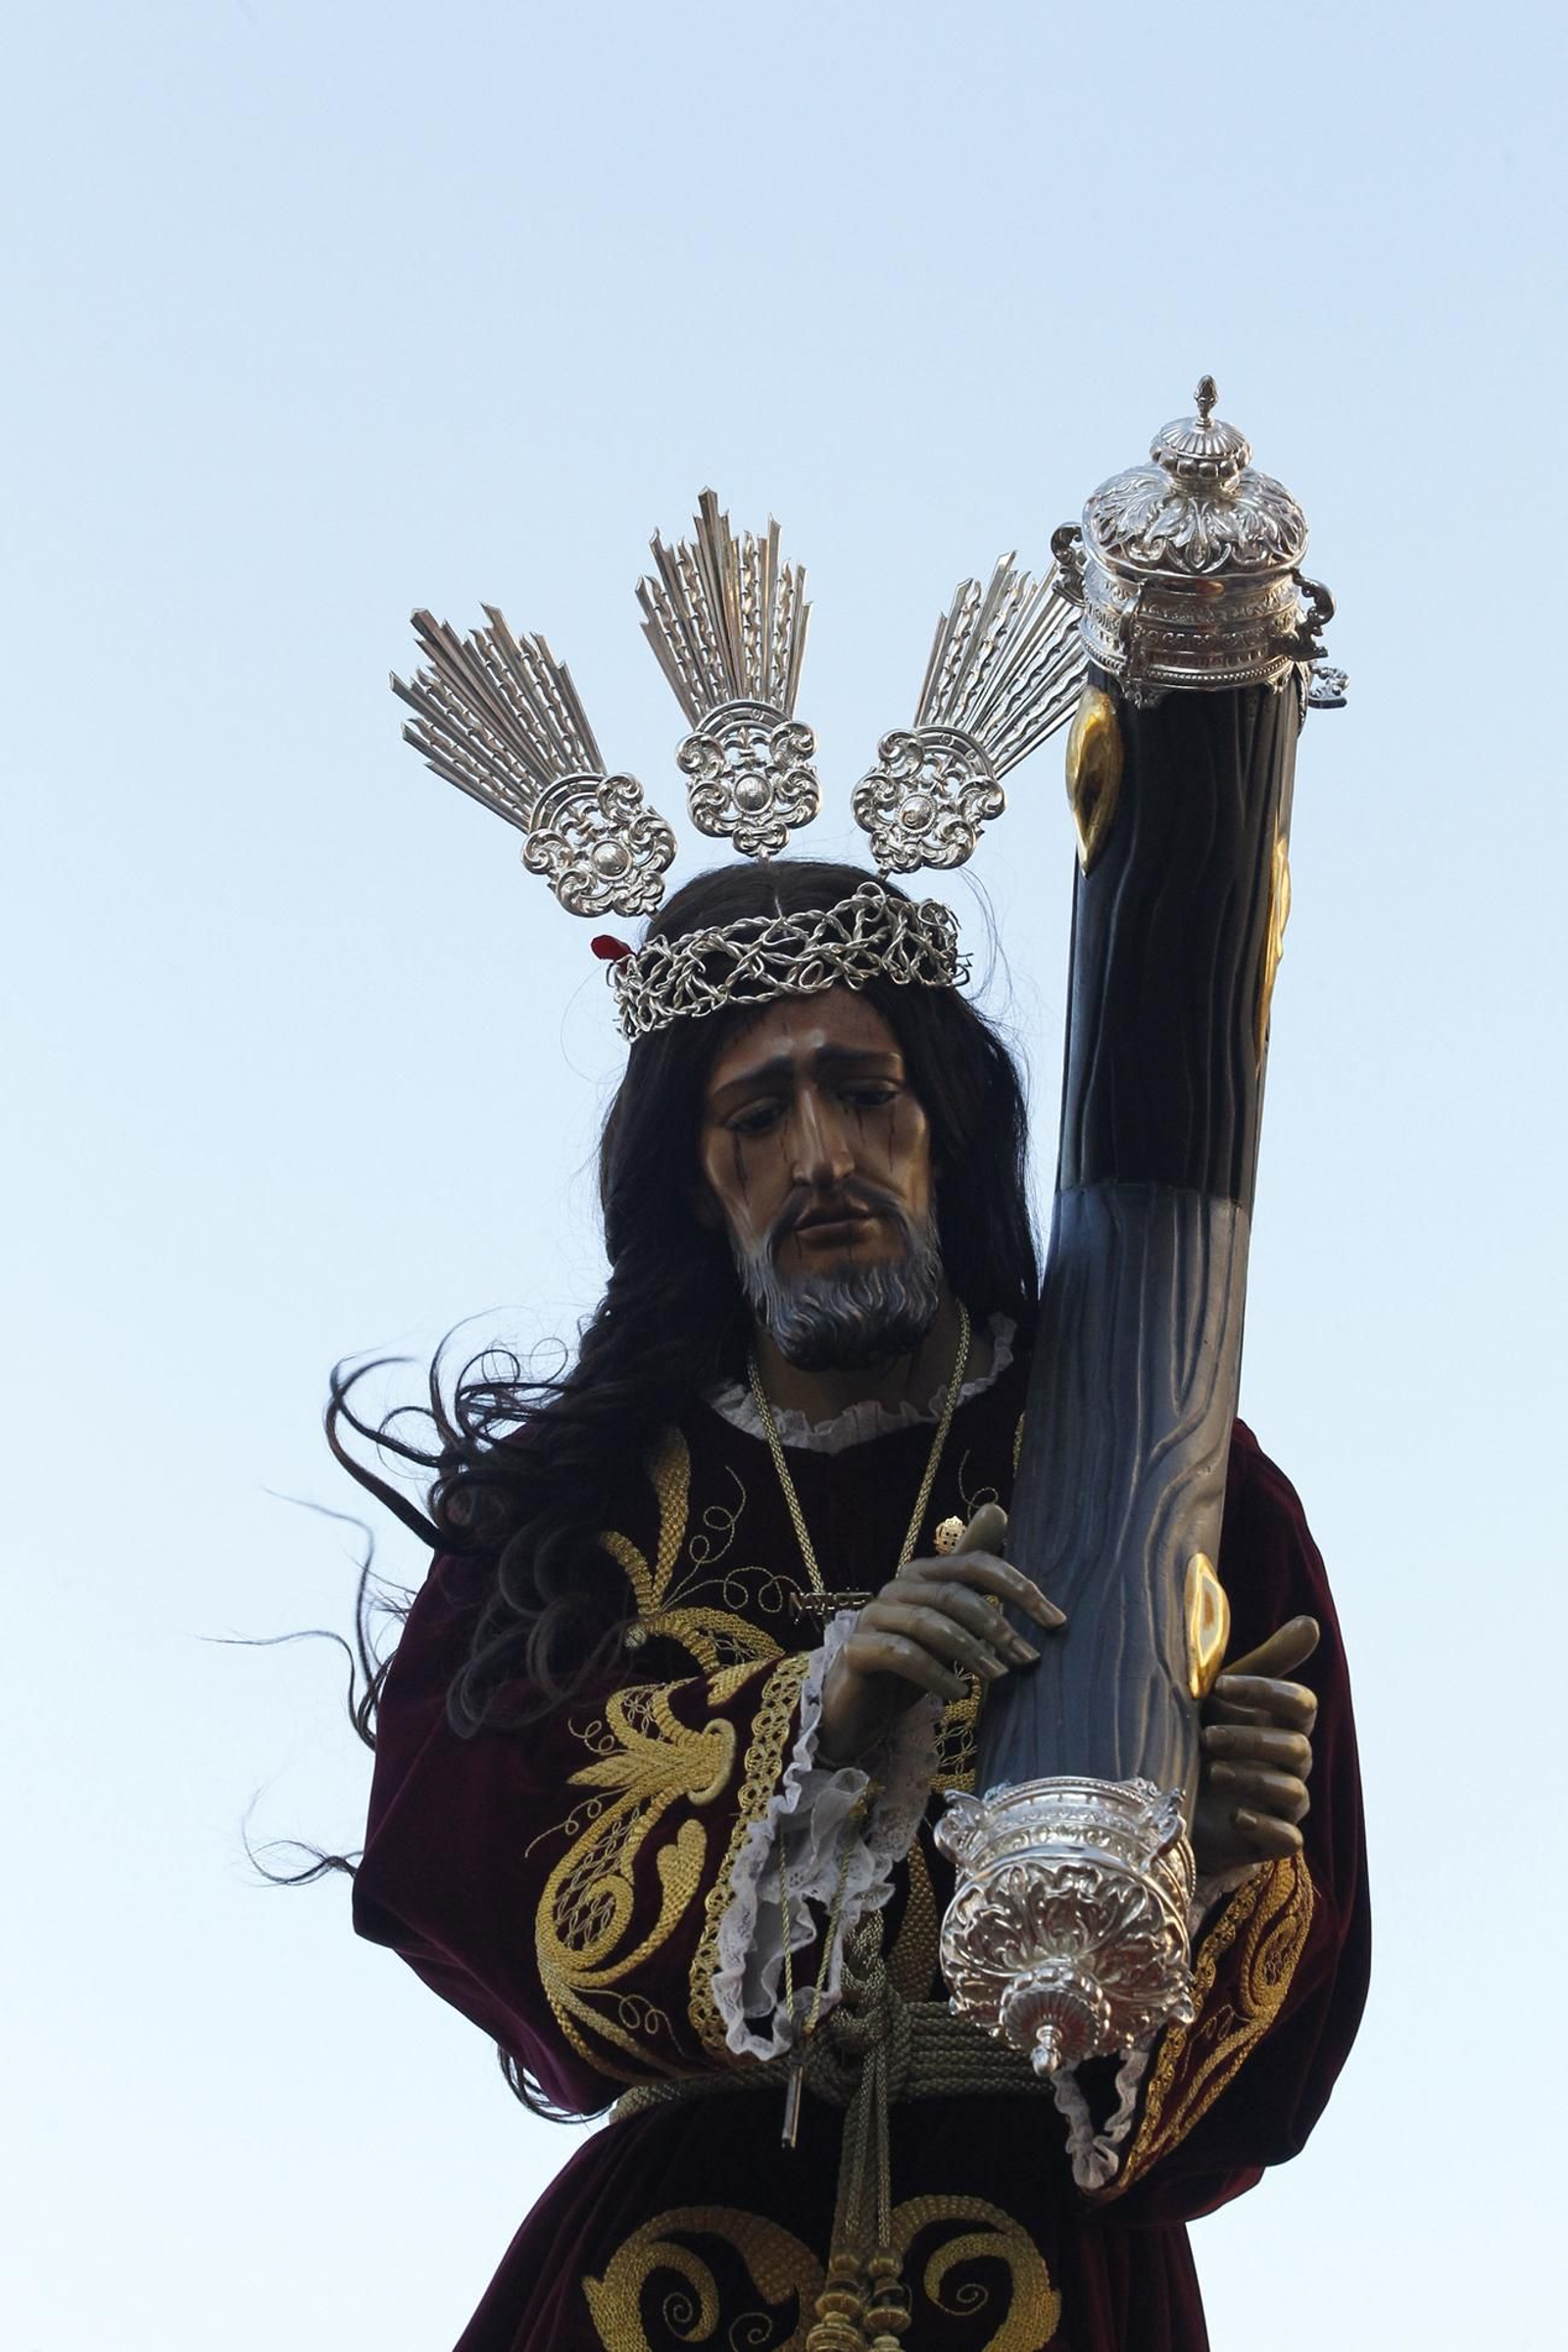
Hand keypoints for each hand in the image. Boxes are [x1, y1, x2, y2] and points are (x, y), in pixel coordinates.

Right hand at [817, 1503, 1064, 1766]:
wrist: (858, 1707)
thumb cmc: (911, 1663)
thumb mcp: (950, 1620)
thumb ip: (972, 1575)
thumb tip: (997, 1509)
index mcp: (922, 1575)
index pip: (976, 1565)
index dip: (1018, 1588)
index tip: (1056, 1621)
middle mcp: (895, 1588)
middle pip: (955, 1596)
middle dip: (998, 1627)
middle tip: (1029, 1658)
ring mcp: (871, 1617)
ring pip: (930, 1624)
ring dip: (971, 1652)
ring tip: (998, 1678)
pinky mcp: (856, 1650)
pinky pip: (901, 1654)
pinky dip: (935, 1674)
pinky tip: (958, 1693)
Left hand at [1192, 1615, 1318, 1873]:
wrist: (1168, 1798)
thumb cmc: (1200, 1733)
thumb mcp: (1223, 1696)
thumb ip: (1268, 1661)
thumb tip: (1313, 1622)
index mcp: (1281, 1723)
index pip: (1300, 1704)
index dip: (1267, 1692)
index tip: (1221, 1685)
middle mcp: (1290, 1763)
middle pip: (1296, 1748)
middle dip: (1250, 1739)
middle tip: (1206, 1735)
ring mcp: (1282, 1804)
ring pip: (1293, 1792)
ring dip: (1253, 1779)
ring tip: (1211, 1770)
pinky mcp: (1269, 1840)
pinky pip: (1288, 1840)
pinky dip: (1265, 1827)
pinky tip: (1236, 1815)